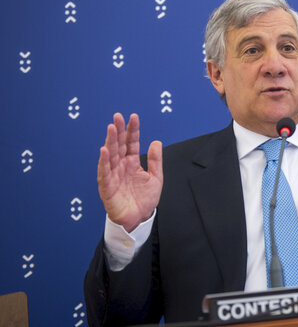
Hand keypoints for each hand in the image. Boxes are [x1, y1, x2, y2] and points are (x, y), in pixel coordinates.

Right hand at [97, 113, 162, 232]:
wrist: (139, 219)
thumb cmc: (145, 199)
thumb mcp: (156, 178)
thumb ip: (156, 161)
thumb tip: (156, 142)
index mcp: (132, 163)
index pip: (131, 143)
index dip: (132, 130)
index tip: (133, 117)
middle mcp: (121, 166)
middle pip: (119, 146)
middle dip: (118, 131)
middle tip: (117, 116)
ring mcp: (113, 175)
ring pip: (110, 156)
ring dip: (110, 142)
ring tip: (111, 128)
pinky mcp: (107, 187)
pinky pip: (104, 173)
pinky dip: (104, 162)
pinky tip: (104, 151)